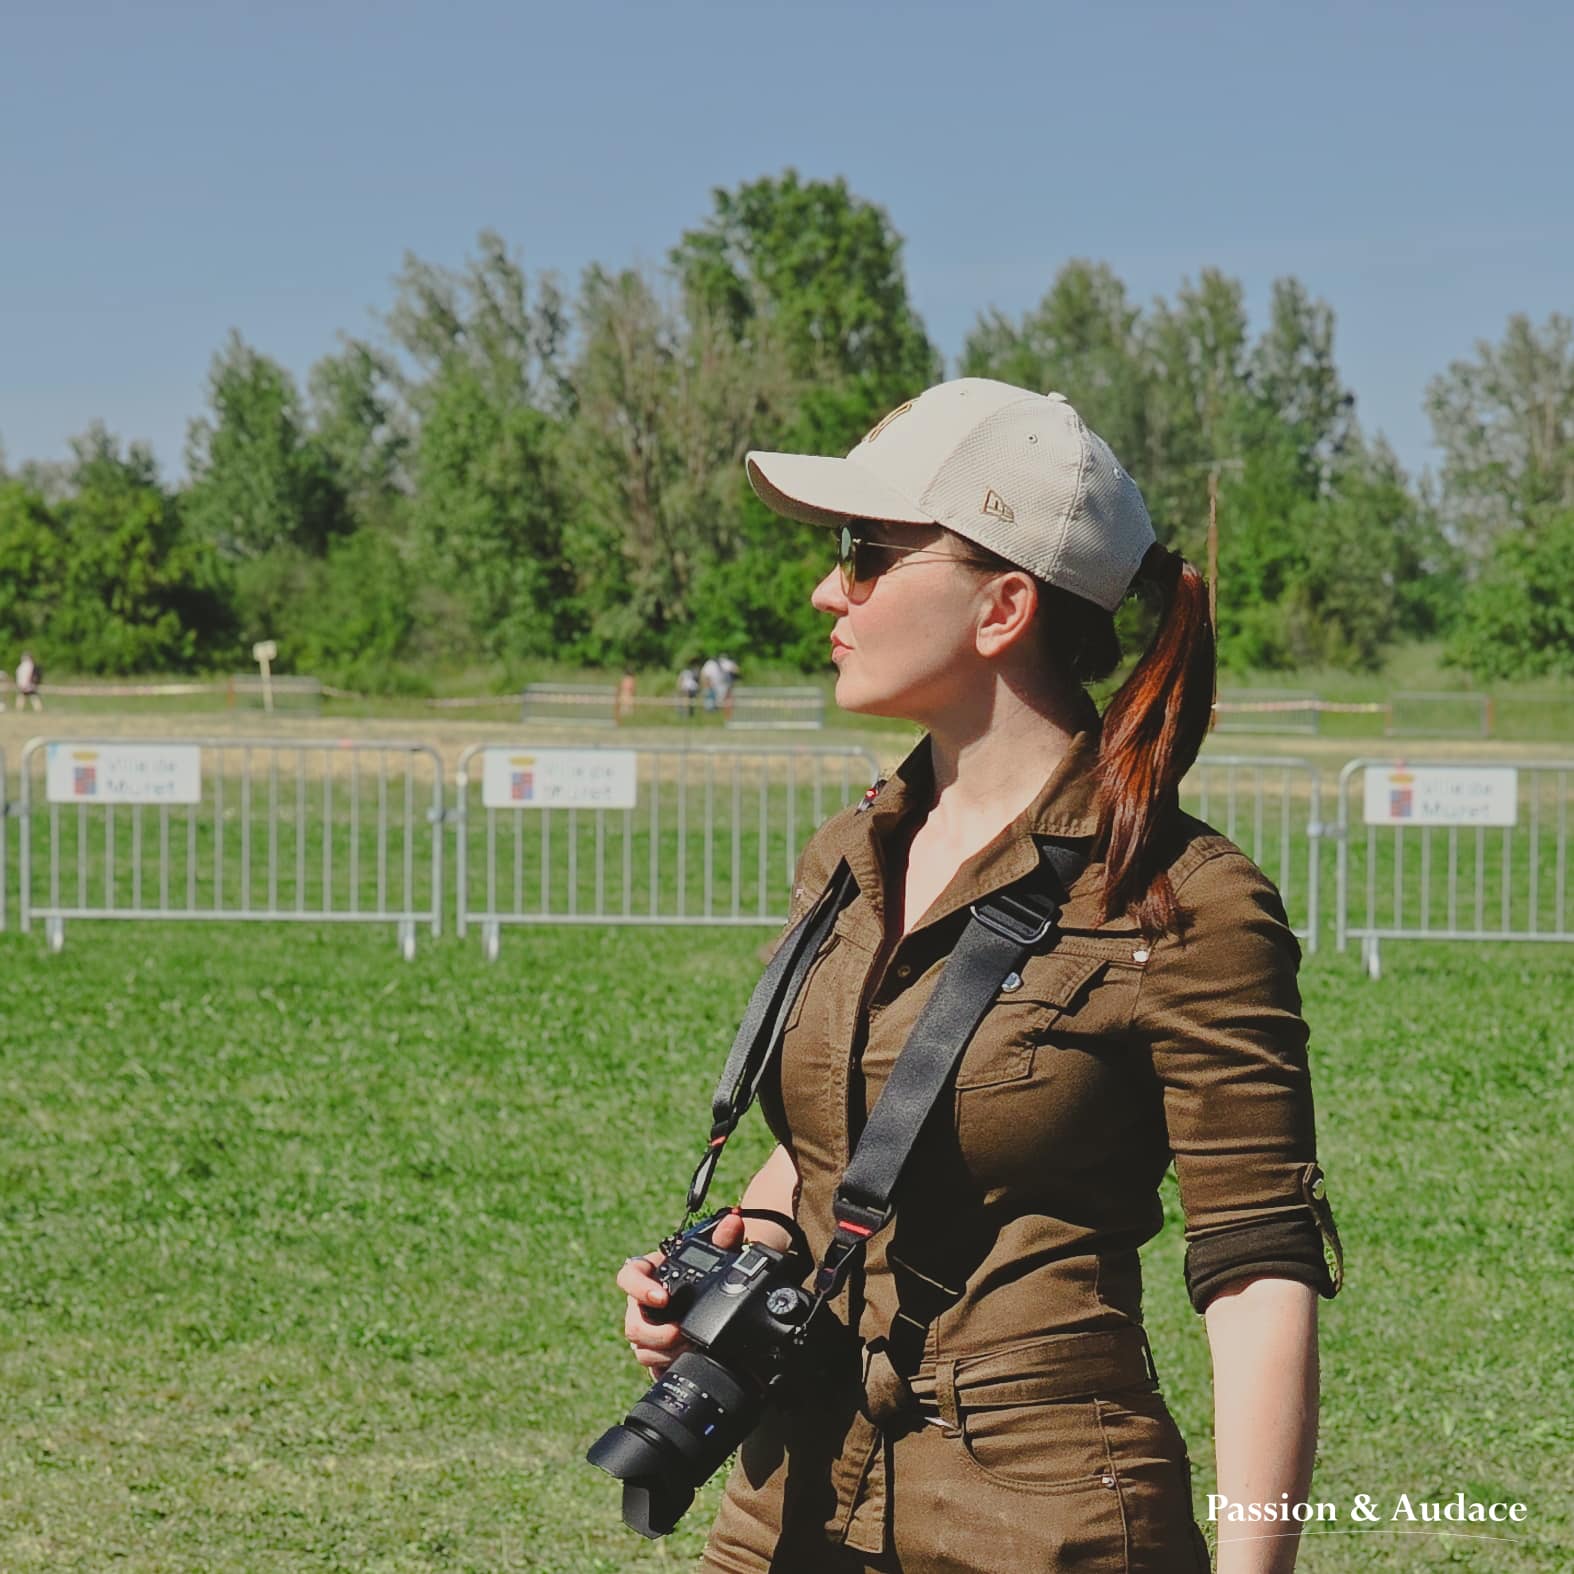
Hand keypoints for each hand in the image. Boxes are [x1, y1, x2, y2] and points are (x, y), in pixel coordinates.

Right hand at [616, 1209, 746, 1372]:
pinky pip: (652, 1366)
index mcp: (648, 1275)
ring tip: (690, 1348)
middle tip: (681, 1333)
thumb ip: (724, 1237)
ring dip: (664, 1352)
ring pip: (641, 1348)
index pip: (628, 1276)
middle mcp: (640, 1304)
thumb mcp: (715, 1254)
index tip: (661, 1297)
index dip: (639, 1288)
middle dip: (657, 1333)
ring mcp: (645, 1330)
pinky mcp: (654, 1353)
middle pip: (632, 1323)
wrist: (709, 1298)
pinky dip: (668, 1367)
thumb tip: (734, 1220)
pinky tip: (685, 1364)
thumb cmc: (705, 1272)